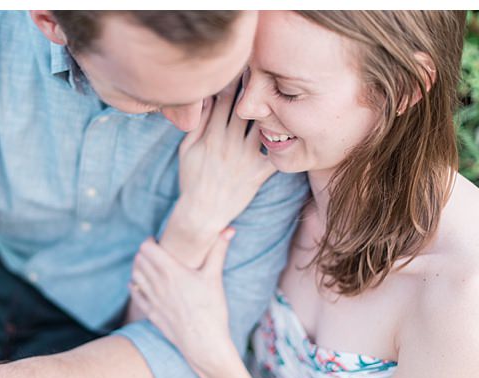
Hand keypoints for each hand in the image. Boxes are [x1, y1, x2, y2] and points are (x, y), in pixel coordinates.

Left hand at [129, 228, 236, 371]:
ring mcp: (152, 299)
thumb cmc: (212, 309)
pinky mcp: (151, 313)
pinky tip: (139, 284)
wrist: (204, 343)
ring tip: (148, 265)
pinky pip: (135, 295)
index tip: (157, 240)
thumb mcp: (215, 277)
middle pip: (138, 259)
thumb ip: (218, 250)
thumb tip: (228, 229)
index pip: (147, 248)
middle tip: (154, 251)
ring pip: (134, 275)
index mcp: (171, 271)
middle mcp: (157, 284)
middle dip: (144, 252)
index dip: (150, 241)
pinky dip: (135, 286)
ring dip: (138, 267)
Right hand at [176, 79, 276, 233]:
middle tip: (266, 70)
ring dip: (271, 109)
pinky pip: (276, 155)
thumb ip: (195, 125)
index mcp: (211, 135)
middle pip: (245, 107)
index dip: (233, 80)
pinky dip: (286, 143)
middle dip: (254, 87)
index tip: (242, 65)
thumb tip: (202, 100)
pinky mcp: (257, 173)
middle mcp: (229, 143)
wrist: (201, 212)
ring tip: (281, 93)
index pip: (223, 100)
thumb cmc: (192, 179)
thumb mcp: (186, 150)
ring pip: (262, 126)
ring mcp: (245, 158)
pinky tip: (292, 129)